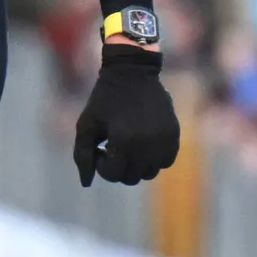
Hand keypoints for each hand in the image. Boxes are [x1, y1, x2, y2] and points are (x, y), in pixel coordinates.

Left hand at [70, 47, 180, 187]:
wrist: (132, 72)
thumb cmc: (104, 99)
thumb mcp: (86, 124)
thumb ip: (82, 155)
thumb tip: (86, 183)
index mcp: (123, 140)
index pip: (113, 174)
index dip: (102, 166)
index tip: (100, 149)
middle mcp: (146, 143)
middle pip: (132, 177)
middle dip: (118, 167)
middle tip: (112, 148)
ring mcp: (163, 139)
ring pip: (150, 172)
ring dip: (137, 165)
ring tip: (128, 146)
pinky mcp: (174, 134)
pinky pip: (166, 161)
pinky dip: (154, 159)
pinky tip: (143, 143)